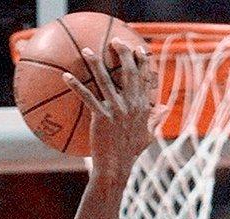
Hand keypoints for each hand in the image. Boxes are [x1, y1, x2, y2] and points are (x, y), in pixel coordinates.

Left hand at [63, 39, 160, 175]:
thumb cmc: (130, 154)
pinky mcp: (101, 117)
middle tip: (114, 40)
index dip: (143, 61)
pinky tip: (65, 76)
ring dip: (95, 62)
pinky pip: (86, 97)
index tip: (139, 48)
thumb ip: (156, 120)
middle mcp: (131, 105)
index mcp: (142, 107)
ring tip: (85, 50)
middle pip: (129, 72)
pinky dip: (75, 86)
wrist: (116, 168)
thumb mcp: (147, 136)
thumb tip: (164, 108)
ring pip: (105, 80)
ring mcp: (116, 110)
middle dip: (123, 52)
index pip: (145, 78)